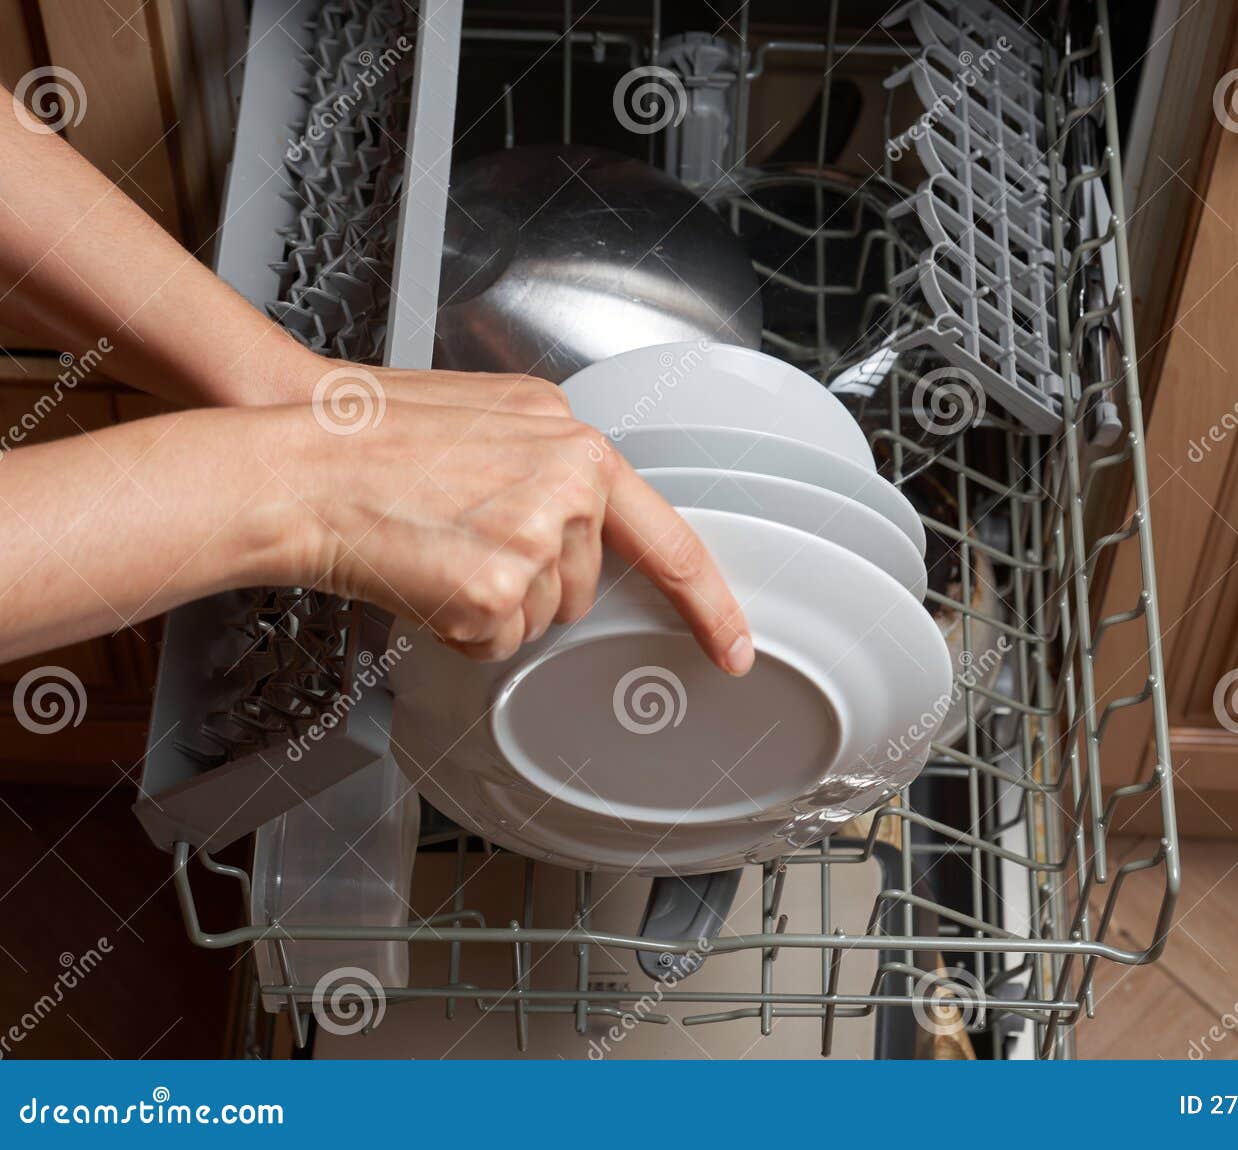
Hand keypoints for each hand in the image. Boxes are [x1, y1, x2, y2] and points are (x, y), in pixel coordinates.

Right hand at [266, 397, 753, 671]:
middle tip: (457, 539)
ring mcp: (535, 539)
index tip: (733, 647)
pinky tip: (419, 579)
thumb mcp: (488, 416)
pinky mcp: (495, 592)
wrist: (296, 462)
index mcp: (574, 438)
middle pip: (582, 586)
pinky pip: (495, 644)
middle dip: (529, 583)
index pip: (667, 535)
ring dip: (492, 607)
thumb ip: (550, 460)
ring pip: (540, 620)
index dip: (707, 602)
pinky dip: (456, 630)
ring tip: (432, 550)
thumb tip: (575, 515)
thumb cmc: (370, 438)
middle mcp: (570, 484)